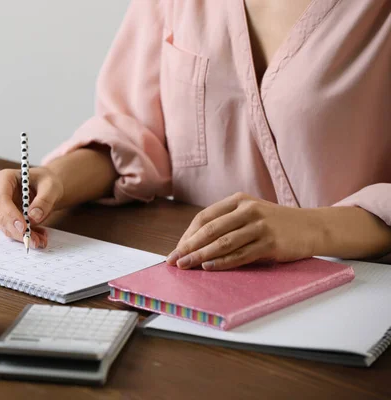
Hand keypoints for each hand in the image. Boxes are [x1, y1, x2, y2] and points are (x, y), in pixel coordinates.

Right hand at [0, 167, 63, 248]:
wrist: (46, 187)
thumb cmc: (46, 182)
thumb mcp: (51, 187)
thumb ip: (44, 201)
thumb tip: (33, 217)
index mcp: (4, 178)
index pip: (0, 198)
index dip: (10, 214)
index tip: (24, 227)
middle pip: (0, 215)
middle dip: (17, 231)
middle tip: (35, 241)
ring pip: (5, 226)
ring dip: (23, 236)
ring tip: (41, 239)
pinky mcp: (3, 218)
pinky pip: (11, 231)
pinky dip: (24, 236)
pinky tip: (38, 237)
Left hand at [166, 192, 318, 270]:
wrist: (312, 226)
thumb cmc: (275, 223)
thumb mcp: (250, 214)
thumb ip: (227, 223)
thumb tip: (194, 244)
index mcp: (238, 200)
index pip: (205, 217)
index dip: (188, 234)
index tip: (177, 249)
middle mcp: (248, 210)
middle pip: (210, 230)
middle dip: (189, 246)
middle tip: (175, 260)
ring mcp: (260, 226)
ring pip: (223, 243)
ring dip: (201, 256)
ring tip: (186, 266)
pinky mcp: (270, 243)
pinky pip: (240, 255)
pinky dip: (222, 262)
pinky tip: (209, 267)